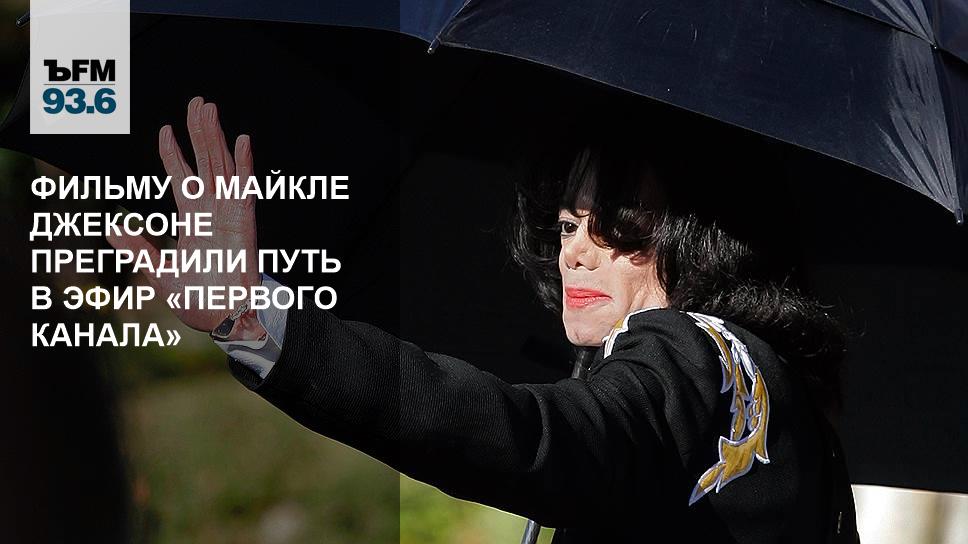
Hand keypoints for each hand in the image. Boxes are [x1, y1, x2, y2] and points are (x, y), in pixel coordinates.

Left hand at [107, 96, 260, 332]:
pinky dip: (245, 164)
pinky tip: (242, 141)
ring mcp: (229, 214)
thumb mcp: (158, 273)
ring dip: (216, 138)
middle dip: (200, 132)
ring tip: (209, 110)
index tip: (165, 129)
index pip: (182, 177)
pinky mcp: (244, 222)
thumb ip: (137, 249)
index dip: (174, 154)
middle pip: (205, 162)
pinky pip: (245, 188)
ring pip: (222, 167)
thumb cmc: (197, 301)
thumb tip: (109, 227)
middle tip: (197, 103)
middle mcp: (212, 211)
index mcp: (192, 220)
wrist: (224, 320)